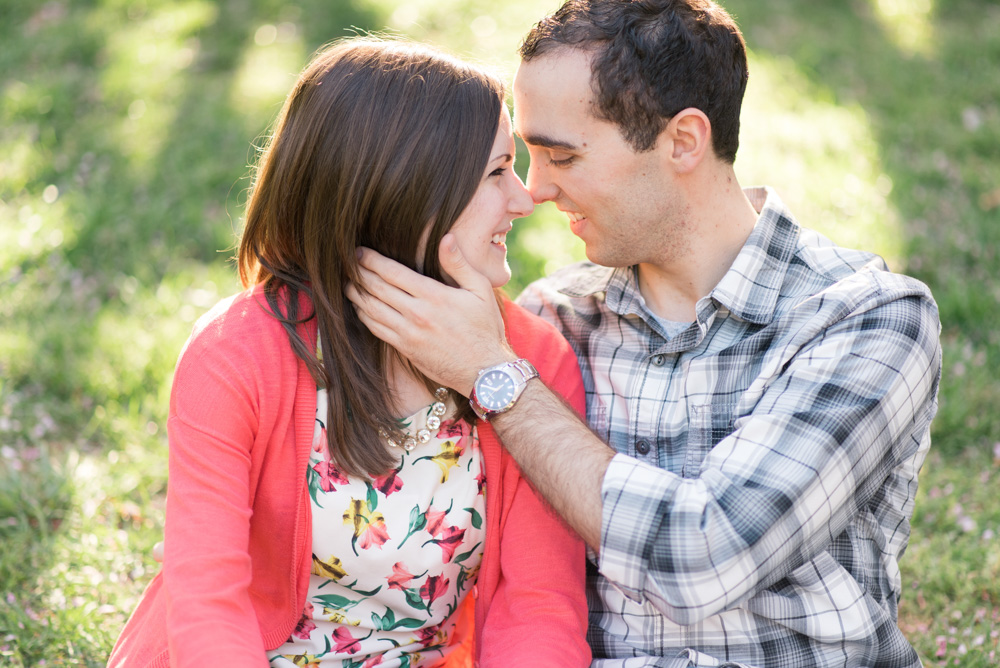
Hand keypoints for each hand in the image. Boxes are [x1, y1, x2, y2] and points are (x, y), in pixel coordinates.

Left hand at [345, 234, 513, 393]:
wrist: (485, 372)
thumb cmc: (485, 328)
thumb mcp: (481, 291)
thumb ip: (459, 264)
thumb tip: (446, 238)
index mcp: (434, 295)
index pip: (392, 272)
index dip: (371, 260)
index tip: (359, 251)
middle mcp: (417, 314)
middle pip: (376, 288)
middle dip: (358, 273)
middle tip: (347, 263)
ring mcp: (408, 333)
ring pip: (371, 309)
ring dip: (355, 294)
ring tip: (347, 282)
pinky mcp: (404, 349)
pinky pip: (376, 329)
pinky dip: (364, 315)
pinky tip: (360, 307)